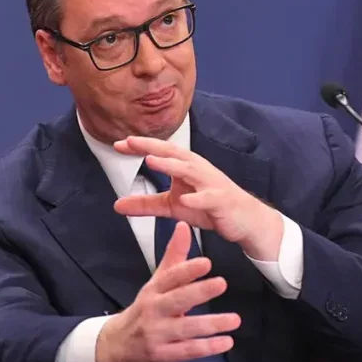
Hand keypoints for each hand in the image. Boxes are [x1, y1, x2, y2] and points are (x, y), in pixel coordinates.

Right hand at [95, 222, 240, 361]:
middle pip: (177, 300)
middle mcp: (154, 311)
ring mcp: (157, 334)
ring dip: (211, 324)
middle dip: (199, 292)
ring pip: (185, 328)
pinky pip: (187, 351)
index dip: (187, 269)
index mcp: (154, 290)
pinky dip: (207, 348)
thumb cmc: (144, 311)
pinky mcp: (162, 355)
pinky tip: (225, 342)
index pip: (170, 277)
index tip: (206, 262)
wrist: (116, 347)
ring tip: (234, 319)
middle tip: (221, 284)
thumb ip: (174, 256)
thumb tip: (184, 226)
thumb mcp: (156, 282)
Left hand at [113, 136, 283, 260]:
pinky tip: (185, 200)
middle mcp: (198, 169)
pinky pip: (207, 198)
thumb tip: (117, 204)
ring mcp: (210, 183)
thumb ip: (146, 204)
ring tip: (151, 161)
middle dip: (151, 146)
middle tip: (130, 142)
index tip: (118, 144)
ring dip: (171, 164)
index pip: (160, 152)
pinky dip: (196, 198)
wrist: (244, 219)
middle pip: (173, 153)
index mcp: (186, 166)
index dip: (140, 147)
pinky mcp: (221, 200)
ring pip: (190, 170)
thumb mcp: (173, 206)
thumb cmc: (209, 207)